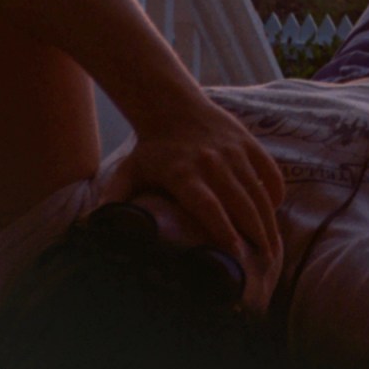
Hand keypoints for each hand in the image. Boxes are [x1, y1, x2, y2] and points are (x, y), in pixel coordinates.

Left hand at [121, 94, 285, 262]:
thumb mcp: (127, 173)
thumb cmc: (151, 149)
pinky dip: (274, 192)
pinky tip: (274, 211)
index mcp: (184, 174)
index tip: (236, 254)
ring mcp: (233, 151)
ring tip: (273, 247)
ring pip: (258, 190)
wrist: (172, 106)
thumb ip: (114, 200)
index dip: (223, 230)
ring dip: (268, 220)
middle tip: (265, 261)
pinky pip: (269, 171)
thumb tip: (94, 227)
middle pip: (240, 203)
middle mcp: (212, 163)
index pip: (208, 206)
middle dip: (255, 234)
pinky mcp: (248, 143)